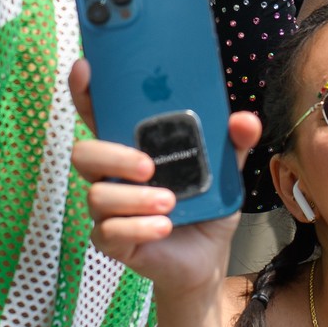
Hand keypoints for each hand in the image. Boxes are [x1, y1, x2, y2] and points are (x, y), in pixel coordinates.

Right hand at [69, 59, 258, 296]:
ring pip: (96, 194)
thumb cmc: (205, 205)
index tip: (85, 69)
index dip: (84, 91)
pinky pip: (108, 231)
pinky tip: (164, 227)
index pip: (98, 114)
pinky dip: (138, 228)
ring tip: (170, 203)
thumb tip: (244, 120)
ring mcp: (108, 208)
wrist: (207, 258)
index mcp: (132, 146)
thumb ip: (233, 143)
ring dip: (134, 198)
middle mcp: (113, 174)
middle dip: (111, 155)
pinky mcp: (112, 240)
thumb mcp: (224, 171)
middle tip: (148, 166)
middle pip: (83, 153)